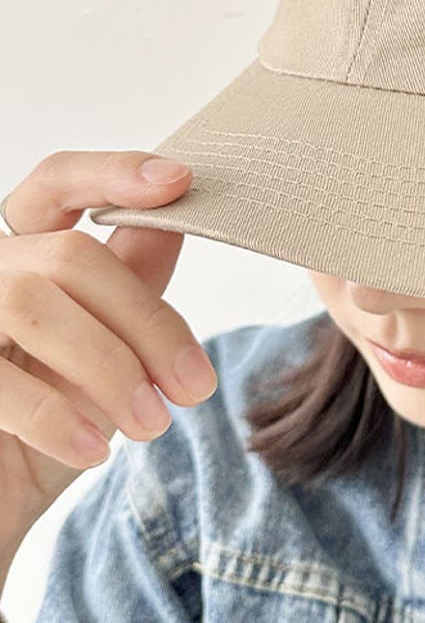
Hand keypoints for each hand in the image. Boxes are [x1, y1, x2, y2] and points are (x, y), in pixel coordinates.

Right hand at [0, 150, 216, 553]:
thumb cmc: (56, 409)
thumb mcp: (109, 340)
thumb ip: (133, 278)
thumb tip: (176, 221)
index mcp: (29, 249)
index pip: (59, 184)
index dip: (114, 173)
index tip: (180, 179)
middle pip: (71, 257)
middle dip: (147, 320)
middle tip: (196, 386)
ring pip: (35, 304)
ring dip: (110, 368)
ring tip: (154, 424)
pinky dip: (57, 417)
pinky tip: (97, 451)